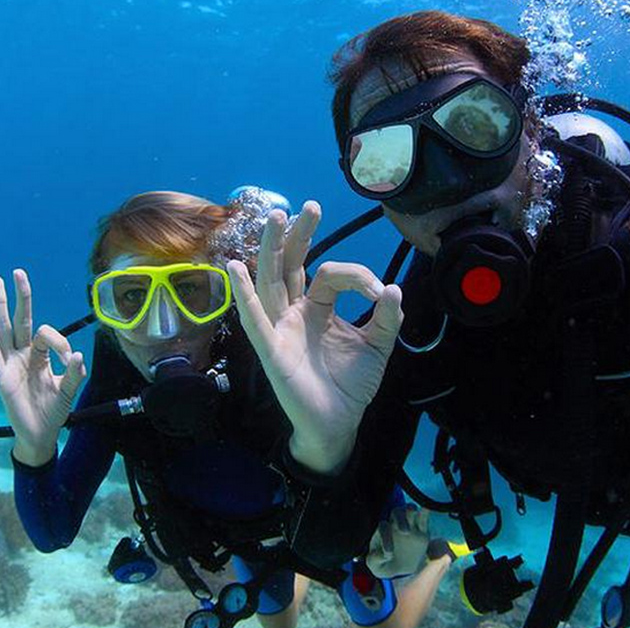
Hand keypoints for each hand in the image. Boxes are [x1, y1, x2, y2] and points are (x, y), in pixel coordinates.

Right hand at [0, 268, 86, 465]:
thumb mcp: (68, 391)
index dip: (59, 341)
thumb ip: (74, 375)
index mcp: (41, 356)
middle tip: (17, 272)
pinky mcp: (2, 375)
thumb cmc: (53, 411)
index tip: (69, 358)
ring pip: (5, 329)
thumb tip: (77, 356)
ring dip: (1, 305)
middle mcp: (24, 355)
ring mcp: (11, 363)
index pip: (47, 334)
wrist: (40, 434)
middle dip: (21, 296)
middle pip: (21, 319)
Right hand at [227, 201, 402, 474]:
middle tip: (310, 206)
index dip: (356, 275)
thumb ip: (387, 318)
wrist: (339, 424)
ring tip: (274, 218)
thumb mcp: (378, 346)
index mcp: (317, 307)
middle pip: (290, 264)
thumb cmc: (351, 384)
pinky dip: (244, 296)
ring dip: (270, 249)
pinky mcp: (272, 350)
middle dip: (298, 234)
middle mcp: (294, 312)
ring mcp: (280, 328)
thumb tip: (393, 288)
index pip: (329, 273)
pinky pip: (255, 321)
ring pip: (270, 282)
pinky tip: (236, 269)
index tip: (380, 291)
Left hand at [366, 505, 429, 577]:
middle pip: (397, 512)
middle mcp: (395, 523)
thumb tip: (383, 555)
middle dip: (401, 519)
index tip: (389, 554)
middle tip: (405, 532)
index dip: (386, 538)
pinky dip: (425, 512)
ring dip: (412, 509)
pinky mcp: (422, 530)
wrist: (400, 567)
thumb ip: (374, 560)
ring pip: (410, 510)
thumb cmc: (385, 564)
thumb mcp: (377, 567)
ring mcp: (409, 524)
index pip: (384, 527)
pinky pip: (424, 517)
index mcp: (383, 531)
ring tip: (414, 512)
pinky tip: (427, 508)